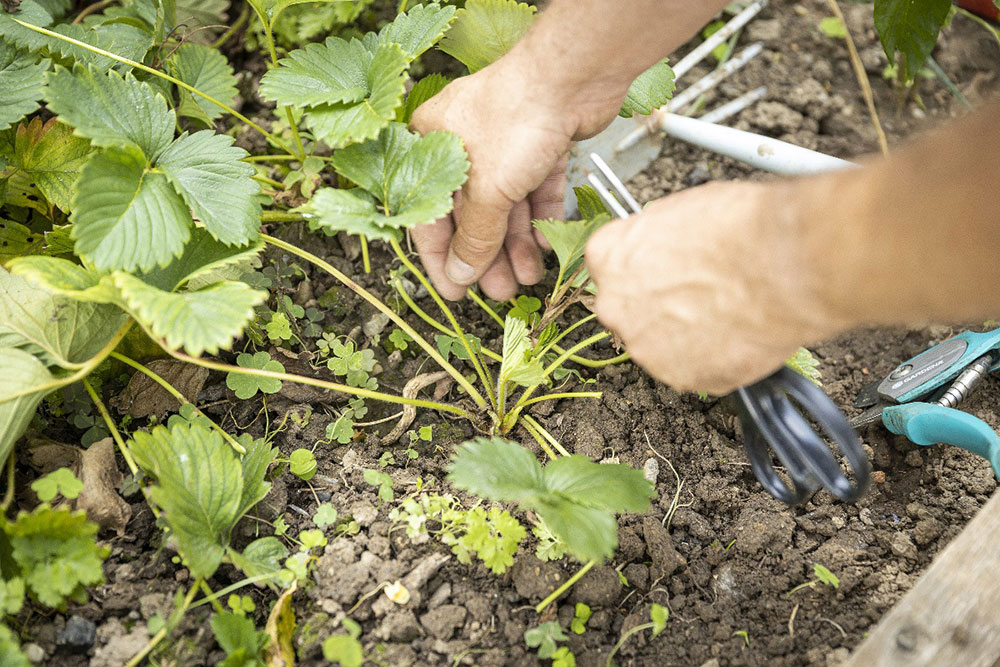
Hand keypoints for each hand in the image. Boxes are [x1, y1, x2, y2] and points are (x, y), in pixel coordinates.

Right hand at [410, 58, 624, 300]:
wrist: (572, 75)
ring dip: (517, 245)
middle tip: (501, 291)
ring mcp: (504, 143)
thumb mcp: (487, 190)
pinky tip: (547, 245)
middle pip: (473, 214)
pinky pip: (535, 191)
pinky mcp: (540, 144)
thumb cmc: (514, 117)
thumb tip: (460, 273)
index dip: (442, 258)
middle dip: (489, 256)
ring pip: (507, 206)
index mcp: (430, 144)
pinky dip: (540, 219)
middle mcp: (464, 143)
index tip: (455, 291)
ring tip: (530, 276)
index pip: (429, 213)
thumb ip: (475, 237)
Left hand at [585, 181, 844, 394]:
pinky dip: (714, 358)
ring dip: (687, 334)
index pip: (610, 266)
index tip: (667, 269)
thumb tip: (662, 245)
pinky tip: (739, 334)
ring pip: (660, 343)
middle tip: (701, 294)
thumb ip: (655, 236)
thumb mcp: (682, 208)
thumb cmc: (740, 228)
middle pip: (629, 310)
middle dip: (660, 305)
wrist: (784, 266)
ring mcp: (645, 347)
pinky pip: (693, 369)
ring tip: (729, 312)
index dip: (645, 267)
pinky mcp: (679, 378)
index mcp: (607, 256)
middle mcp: (614, 306)